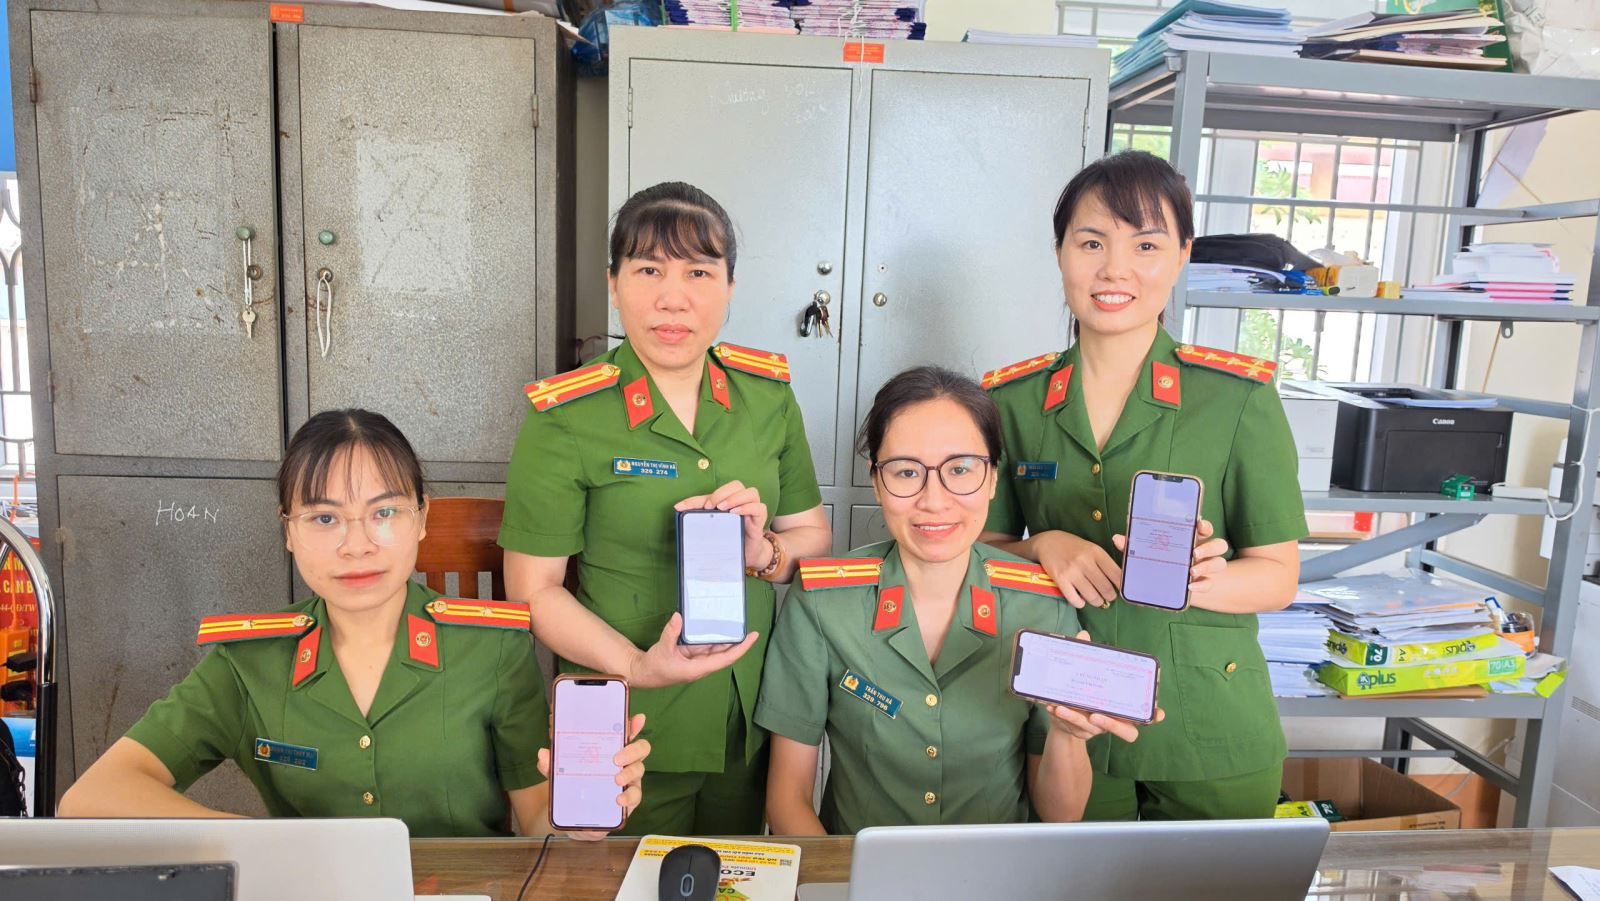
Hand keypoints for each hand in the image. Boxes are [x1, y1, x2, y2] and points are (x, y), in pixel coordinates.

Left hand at [539, 713, 650, 840]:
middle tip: (616, 758)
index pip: (625, 733)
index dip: (634, 724)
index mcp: (611, 749)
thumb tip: (543, 754)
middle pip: (641, 749)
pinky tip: (619, 800)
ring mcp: (629, 781)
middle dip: (632, 750)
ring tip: (616, 780)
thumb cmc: (575, 785)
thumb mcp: (561, 773)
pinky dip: (629, 797)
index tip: (638, 718)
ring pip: (639, 770)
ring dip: (629, 773)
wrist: (574, 817)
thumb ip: (553, 764)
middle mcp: (625, 762)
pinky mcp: (629, 801)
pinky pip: (636, 796)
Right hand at [627, 612, 758, 688]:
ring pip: (716, 648)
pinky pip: (705, 645)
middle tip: (747, 625)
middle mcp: (702, 665)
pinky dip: (711, 636)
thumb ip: (671, 633)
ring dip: (725, 638)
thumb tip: (678, 616)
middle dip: (737, 642)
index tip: (753, 637)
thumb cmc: (655, 667)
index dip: (741, 648)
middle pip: (724, 653)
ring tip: (735, 622)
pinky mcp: (691, 654)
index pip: (726, 659)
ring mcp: (697, 659)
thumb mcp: (662, 649)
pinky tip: (716, 626)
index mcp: (698, 668)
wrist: (644, 673)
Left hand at [676, 480, 770, 567]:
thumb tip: (678, 508)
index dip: (705, 495)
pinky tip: (735, 513)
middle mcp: (743, 500)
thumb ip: (698, 514)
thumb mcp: (713, 524)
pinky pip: (759, 507)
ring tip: (722, 508)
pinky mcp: (761, 519)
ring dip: (735, 498)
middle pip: (737, 485)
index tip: (693, 506)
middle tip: (711, 506)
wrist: (747, 553)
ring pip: (751, 492)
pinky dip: (747, 508)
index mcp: (731, 499)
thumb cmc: (731, 536)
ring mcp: (753, 509)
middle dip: (722, 493)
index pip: (718, 490)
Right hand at [1034, 530, 1122, 608]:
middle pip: (1106, 588)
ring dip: (1096, 601)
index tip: (1120, 590)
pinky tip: (1080, 599)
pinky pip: (1075, 600)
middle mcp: (1085, 561)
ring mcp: (1072, 571)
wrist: (1048, 542)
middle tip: (1108, 597)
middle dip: (1110, 596)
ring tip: (1096, 600)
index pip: (1117, 575)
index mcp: (1096, 552)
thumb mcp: (1092, 548)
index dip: (1122, 587)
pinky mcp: (1060, 579)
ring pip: (1092, 596)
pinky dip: (1080, 603)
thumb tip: (1118, 582)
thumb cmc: (1074, 547)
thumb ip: (1105, 562)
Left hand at [1039, 633, 1165, 742]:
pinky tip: (1051, 706)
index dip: (1154, 716)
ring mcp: (1098, 730)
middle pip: (1128, 733)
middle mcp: (1116, 722)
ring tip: (1061, 707)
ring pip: (1092, 730)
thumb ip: (1088, 656)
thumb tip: (1083, 636)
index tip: (1158, 713)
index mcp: (1123, 707)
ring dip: (1076, 719)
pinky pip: (1073, 729)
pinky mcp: (1081, 732)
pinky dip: (1061, 717)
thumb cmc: (1085, 689)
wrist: (1063, 714)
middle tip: (1096, 715)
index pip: (1144, 715)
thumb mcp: (1087, 672)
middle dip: (1113, 725)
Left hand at [1111, 519, 1227, 597]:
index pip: (1205, 527)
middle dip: (1209, 547)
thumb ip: (1134, 545)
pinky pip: (1210, 583)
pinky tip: (1191, 586)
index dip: (1205, 524)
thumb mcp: (1146, 552)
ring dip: (1208, 565)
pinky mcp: (1204, 582)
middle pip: (1219, 544)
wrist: (1167, 585)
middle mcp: (1203, 551)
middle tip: (1194, 552)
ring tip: (1191, 571)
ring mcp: (1206, 567)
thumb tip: (1118, 538)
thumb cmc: (1159, 561)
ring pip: (1220, 562)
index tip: (1198, 523)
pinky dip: (1203, 585)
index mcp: (1190, 538)